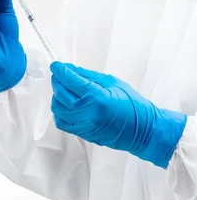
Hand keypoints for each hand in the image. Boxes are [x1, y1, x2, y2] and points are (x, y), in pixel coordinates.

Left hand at [50, 62, 186, 167]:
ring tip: (63, 89)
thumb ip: (88, 76)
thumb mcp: (113, 83)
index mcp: (96, 97)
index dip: (60, 70)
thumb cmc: (133, 106)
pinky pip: (61, 122)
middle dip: (57, 81)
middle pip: (60, 93)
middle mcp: (87, 112)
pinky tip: (65, 105)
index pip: (70, 80)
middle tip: (60, 75)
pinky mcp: (82, 133)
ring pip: (57, 108)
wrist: (143, 131)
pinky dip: (59, 111)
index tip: (56, 65)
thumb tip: (70, 69)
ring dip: (56, 96)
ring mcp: (83, 125)